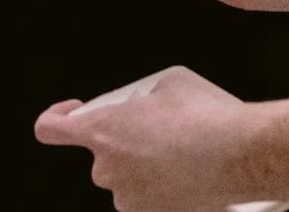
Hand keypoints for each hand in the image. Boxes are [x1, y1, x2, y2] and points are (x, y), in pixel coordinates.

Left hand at [35, 67, 248, 211]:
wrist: (238, 154)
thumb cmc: (204, 119)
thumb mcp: (167, 89)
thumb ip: (142, 101)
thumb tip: (149, 106)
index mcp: (103, 131)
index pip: (50, 130)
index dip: (55, 119)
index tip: (71, 114)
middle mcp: (109, 169)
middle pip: (100, 158)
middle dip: (121, 146)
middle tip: (152, 132)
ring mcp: (130, 199)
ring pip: (126, 182)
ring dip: (142, 169)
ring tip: (177, 153)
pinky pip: (149, 199)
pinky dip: (162, 188)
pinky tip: (186, 172)